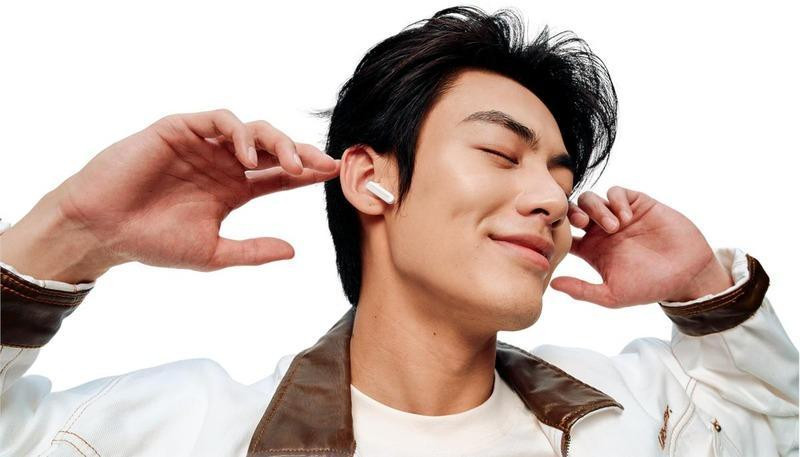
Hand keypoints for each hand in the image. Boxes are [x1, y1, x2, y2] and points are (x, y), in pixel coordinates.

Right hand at [1, 109, 340, 281]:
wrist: (104, 232)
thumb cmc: (153, 242)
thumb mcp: (212, 252)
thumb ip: (252, 251)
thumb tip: (293, 251)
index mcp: (233, 189)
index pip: (279, 176)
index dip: (306, 172)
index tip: (333, 174)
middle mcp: (223, 164)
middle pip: (273, 149)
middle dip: (301, 153)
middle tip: (322, 166)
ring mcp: (203, 146)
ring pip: (251, 130)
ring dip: (276, 142)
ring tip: (292, 164)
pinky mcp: (179, 130)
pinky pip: (217, 120)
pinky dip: (237, 132)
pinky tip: (248, 155)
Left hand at [549, 186, 733, 306]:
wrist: (688, 274)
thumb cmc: (650, 288)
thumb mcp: (612, 296)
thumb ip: (582, 290)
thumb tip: (553, 284)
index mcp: (591, 250)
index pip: (564, 235)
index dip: (558, 232)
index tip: (562, 238)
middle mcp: (601, 231)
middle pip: (573, 211)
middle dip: (572, 213)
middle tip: (582, 223)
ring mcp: (619, 216)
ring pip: (591, 199)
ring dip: (597, 209)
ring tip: (614, 227)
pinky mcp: (638, 204)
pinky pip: (617, 192)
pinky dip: (617, 200)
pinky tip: (627, 218)